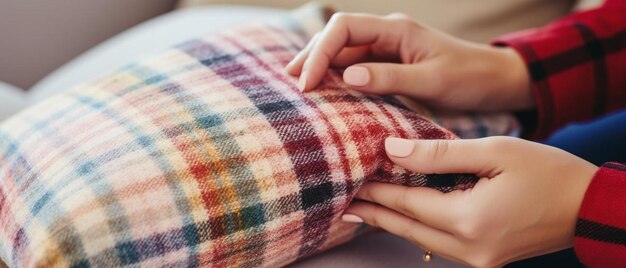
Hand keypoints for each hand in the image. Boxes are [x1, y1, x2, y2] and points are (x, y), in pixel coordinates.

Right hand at [285, 13, 533, 110]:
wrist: (495, 81)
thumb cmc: (469, 78)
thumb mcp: (432, 80)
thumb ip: (390, 77)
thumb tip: (347, 76)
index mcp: (396, 30)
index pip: (344, 29)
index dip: (320, 52)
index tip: (307, 82)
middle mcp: (387, 34)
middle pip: (337, 37)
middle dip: (311, 56)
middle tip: (291, 83)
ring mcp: (387, 49)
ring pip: (344, 52)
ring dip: (321, 66)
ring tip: (299, 85)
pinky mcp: (390, 64)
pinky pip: (356, 67)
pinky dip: (338, 77)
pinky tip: (326, 90)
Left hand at [342, 137, 597, 266]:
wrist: (589, 208)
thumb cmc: (548, 172)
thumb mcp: (493, 151)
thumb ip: (439, 153)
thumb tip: (392, 149)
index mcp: (470, 220)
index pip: (407, 203)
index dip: (377, 190)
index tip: (351, 178)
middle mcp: (469, 249)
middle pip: (407, 228)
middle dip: (374, 213)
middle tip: (342, 203)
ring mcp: (477, 260)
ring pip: (420, 239)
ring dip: (392, 221)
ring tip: (363, 209)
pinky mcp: (484, 260)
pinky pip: (439, 243)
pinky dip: (417, 228)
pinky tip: (401, 216)